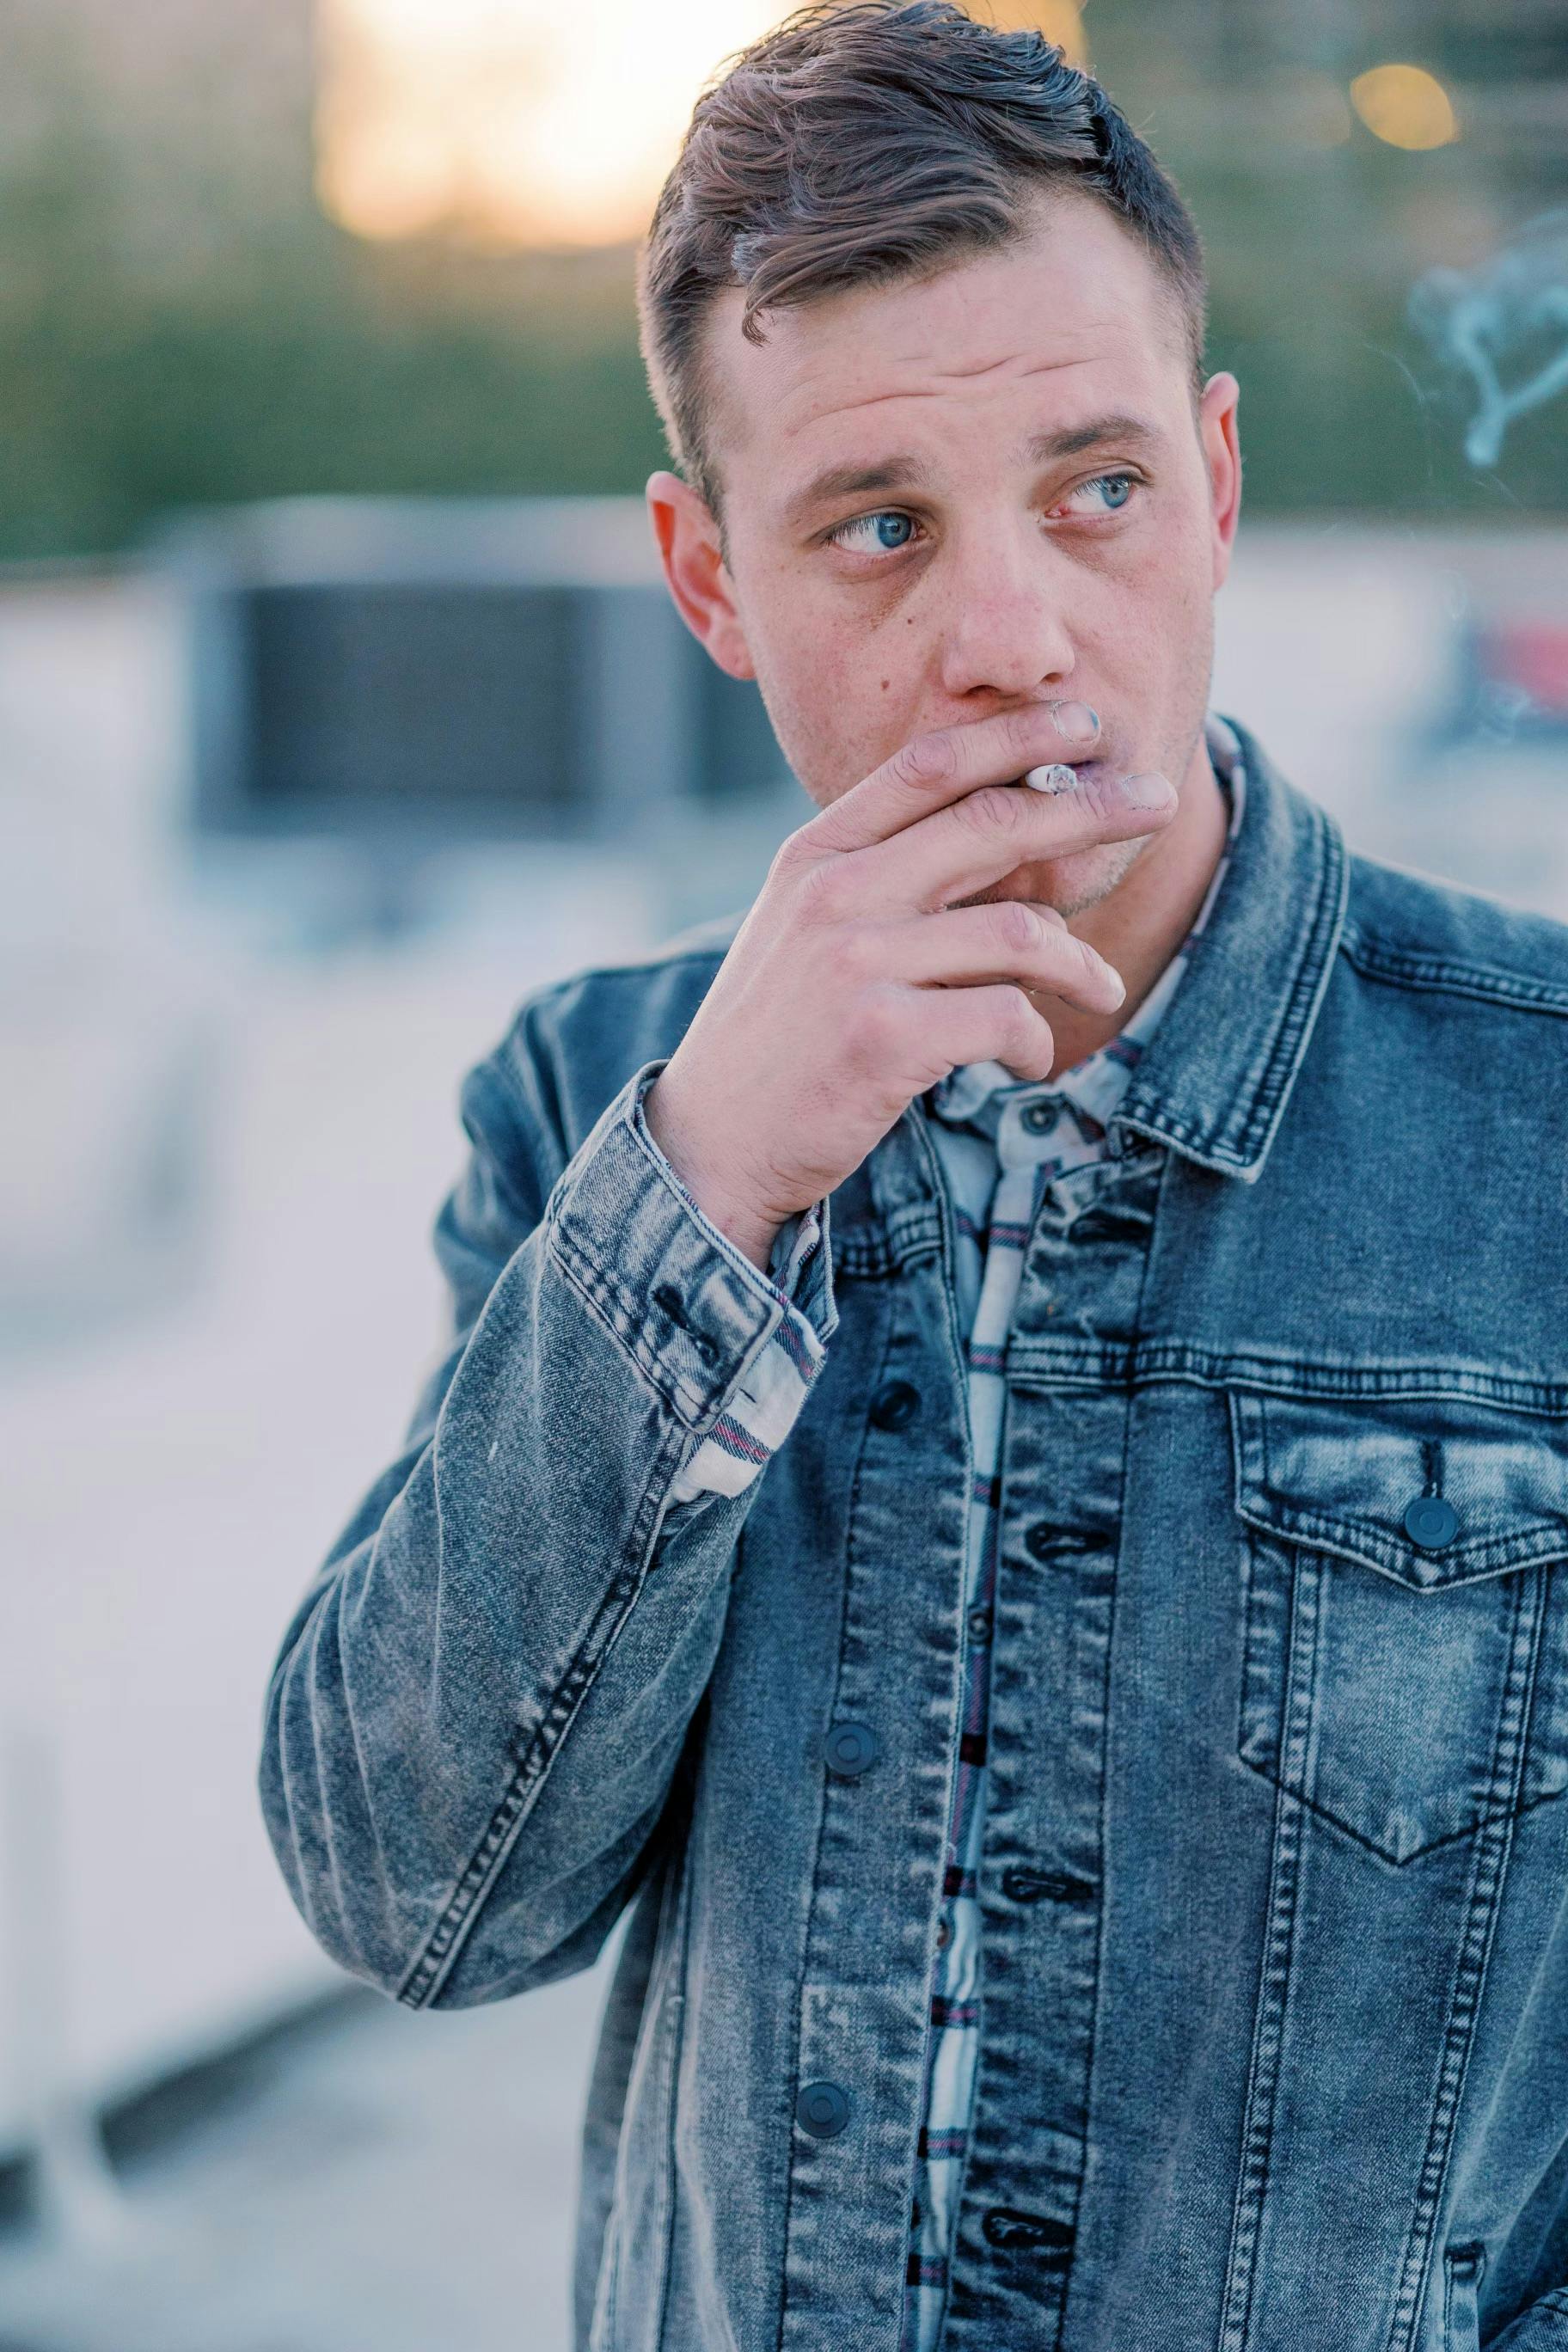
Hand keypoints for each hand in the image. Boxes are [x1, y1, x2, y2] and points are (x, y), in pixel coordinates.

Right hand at [643, 703, 1177, 1268]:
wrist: (713, 1146)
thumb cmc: (779, 1039)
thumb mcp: (806, 932)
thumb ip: (883, 878)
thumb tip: (1004, 838)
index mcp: (815, 855)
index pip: (929, 764)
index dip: (1016, 733)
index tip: (1086, 723)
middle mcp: (833, 895)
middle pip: (993, 823)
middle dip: (1092, 806)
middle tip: (1158, 800)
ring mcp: (856, 964)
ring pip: (1019, 930)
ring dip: (1080, 963)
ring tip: (1104, 990)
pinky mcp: (884, 1039)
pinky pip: (1005, 1016)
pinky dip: (1033, 1041)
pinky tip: (1026, 1062)